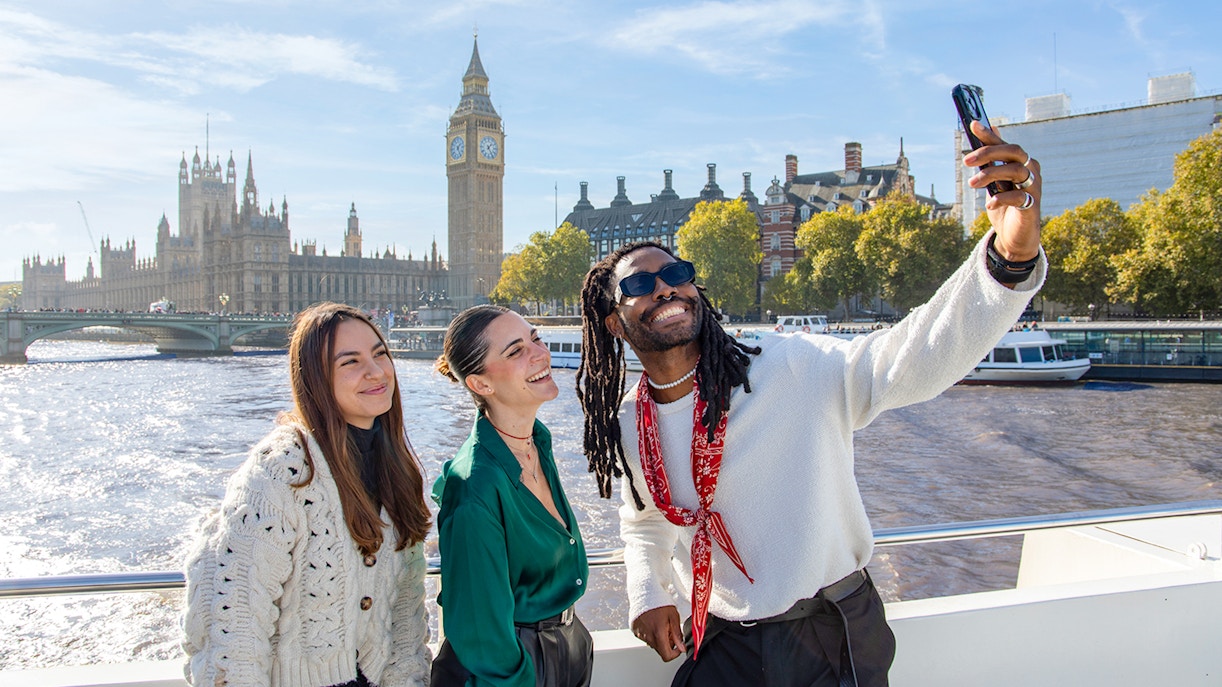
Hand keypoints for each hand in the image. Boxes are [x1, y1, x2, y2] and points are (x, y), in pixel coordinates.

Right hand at [631, 606, 684, 661]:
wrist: (644, 592)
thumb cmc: (659, 602)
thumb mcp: (673, 616)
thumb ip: (677, 634)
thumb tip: (682, 647)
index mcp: (658, 634)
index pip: (666, 656)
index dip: (675, 654)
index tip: (678, 647)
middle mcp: (648, 637)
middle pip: (660, 650)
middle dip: (668, 643)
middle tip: (670, 630)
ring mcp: (640, 634)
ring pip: (653, 643)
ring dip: (659, 638)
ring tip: (661, 624)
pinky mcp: (635, 631)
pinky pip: (645, 637)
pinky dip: (651, 634)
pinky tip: (653, 623)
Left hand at [964, 120, 1041, 262]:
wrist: (1014, 236)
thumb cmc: (1004, 205)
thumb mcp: (994, 181)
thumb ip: (991, 159)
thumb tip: (988, 128)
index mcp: (1021, 162)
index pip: (1005, 144)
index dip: (989, 135)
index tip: (972, 124)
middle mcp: (1031, 170)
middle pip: (1014, 151)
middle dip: (988, 152)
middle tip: (966, 161)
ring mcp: (1034, 187)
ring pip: (1016, 170)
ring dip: (991, 174)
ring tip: (973, 184)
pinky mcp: (1033, 205)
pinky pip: (1019, 196)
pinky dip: (1001, 198)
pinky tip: (989, 204)